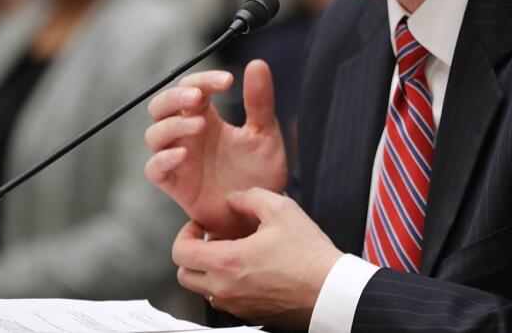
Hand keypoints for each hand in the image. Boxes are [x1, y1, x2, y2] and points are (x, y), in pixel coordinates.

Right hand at [145, 60, 286, 237]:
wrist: (260, 215)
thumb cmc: (259, 174)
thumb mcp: (265, 134)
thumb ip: (260, 101)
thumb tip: (258, 63)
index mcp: (207, 117)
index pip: (192, 87)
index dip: (204, 79)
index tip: (227, 81)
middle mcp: (188, 135)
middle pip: (161, 106)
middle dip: (174, 97)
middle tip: (198, 96)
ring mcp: (179, 159)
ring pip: (154, 134)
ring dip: (172, 125)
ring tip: (199, 124)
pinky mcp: (176, 185)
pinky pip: (154, 169)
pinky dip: (162, 159)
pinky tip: (182, 154)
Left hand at [172, 188, 342, 328]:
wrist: (331, 290)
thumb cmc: (309, 255)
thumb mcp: (281, 210)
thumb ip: (250, 197)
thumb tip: (235, 198)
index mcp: (227, 262)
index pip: (180, 253)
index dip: (185, 234)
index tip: (200, 227)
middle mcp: (225, 289)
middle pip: (185, 275)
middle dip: (192, 254)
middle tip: (211, 240)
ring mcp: (237, 306)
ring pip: (204, 290)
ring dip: (209, 271)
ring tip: (232, 254)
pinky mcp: (251, 315)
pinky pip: (226, 301)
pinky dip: (228, 285)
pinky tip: (250, 269)